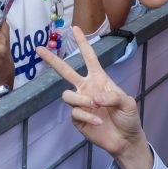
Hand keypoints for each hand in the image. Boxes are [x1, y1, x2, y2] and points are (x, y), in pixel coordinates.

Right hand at [37, 27, 152, 168]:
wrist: (125, 140)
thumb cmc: (128, 117)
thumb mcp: (127, 102)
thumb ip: (112, 97)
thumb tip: (93, 98)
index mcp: (99, 79)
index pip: (89, 57)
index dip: (82, 43)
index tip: (75, 28)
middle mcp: (86, 88)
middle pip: (65, 71)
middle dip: (52, 60)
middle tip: (38, 49)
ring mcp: (81, 103)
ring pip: (67, 95)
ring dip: (80, 99)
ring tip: (93, 106)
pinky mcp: (77, 119)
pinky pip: (75, 113)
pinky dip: (87, 116)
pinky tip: (98, 121)